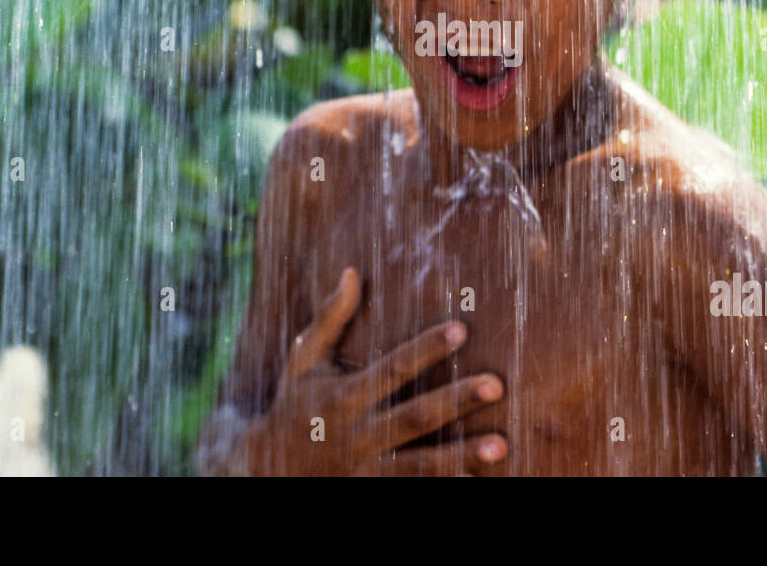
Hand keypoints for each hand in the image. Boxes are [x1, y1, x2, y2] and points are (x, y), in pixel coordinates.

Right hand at [243, 267, 507, 474]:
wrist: (265, 473)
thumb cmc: (294, 406)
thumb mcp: (303, 362)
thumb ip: (330, 319)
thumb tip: (350, 271)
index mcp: (344, 397)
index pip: (392, 368)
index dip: (426, 348)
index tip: (462, 328)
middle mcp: (358, 435)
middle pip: (414, 417)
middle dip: (455, 402)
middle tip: (496, 384)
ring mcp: (366, 471)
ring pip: (420, 466)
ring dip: (461, 456)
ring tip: (501, 446)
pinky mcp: (372, 495)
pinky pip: (412, 493)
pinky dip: (444, 489)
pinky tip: (477, 482)